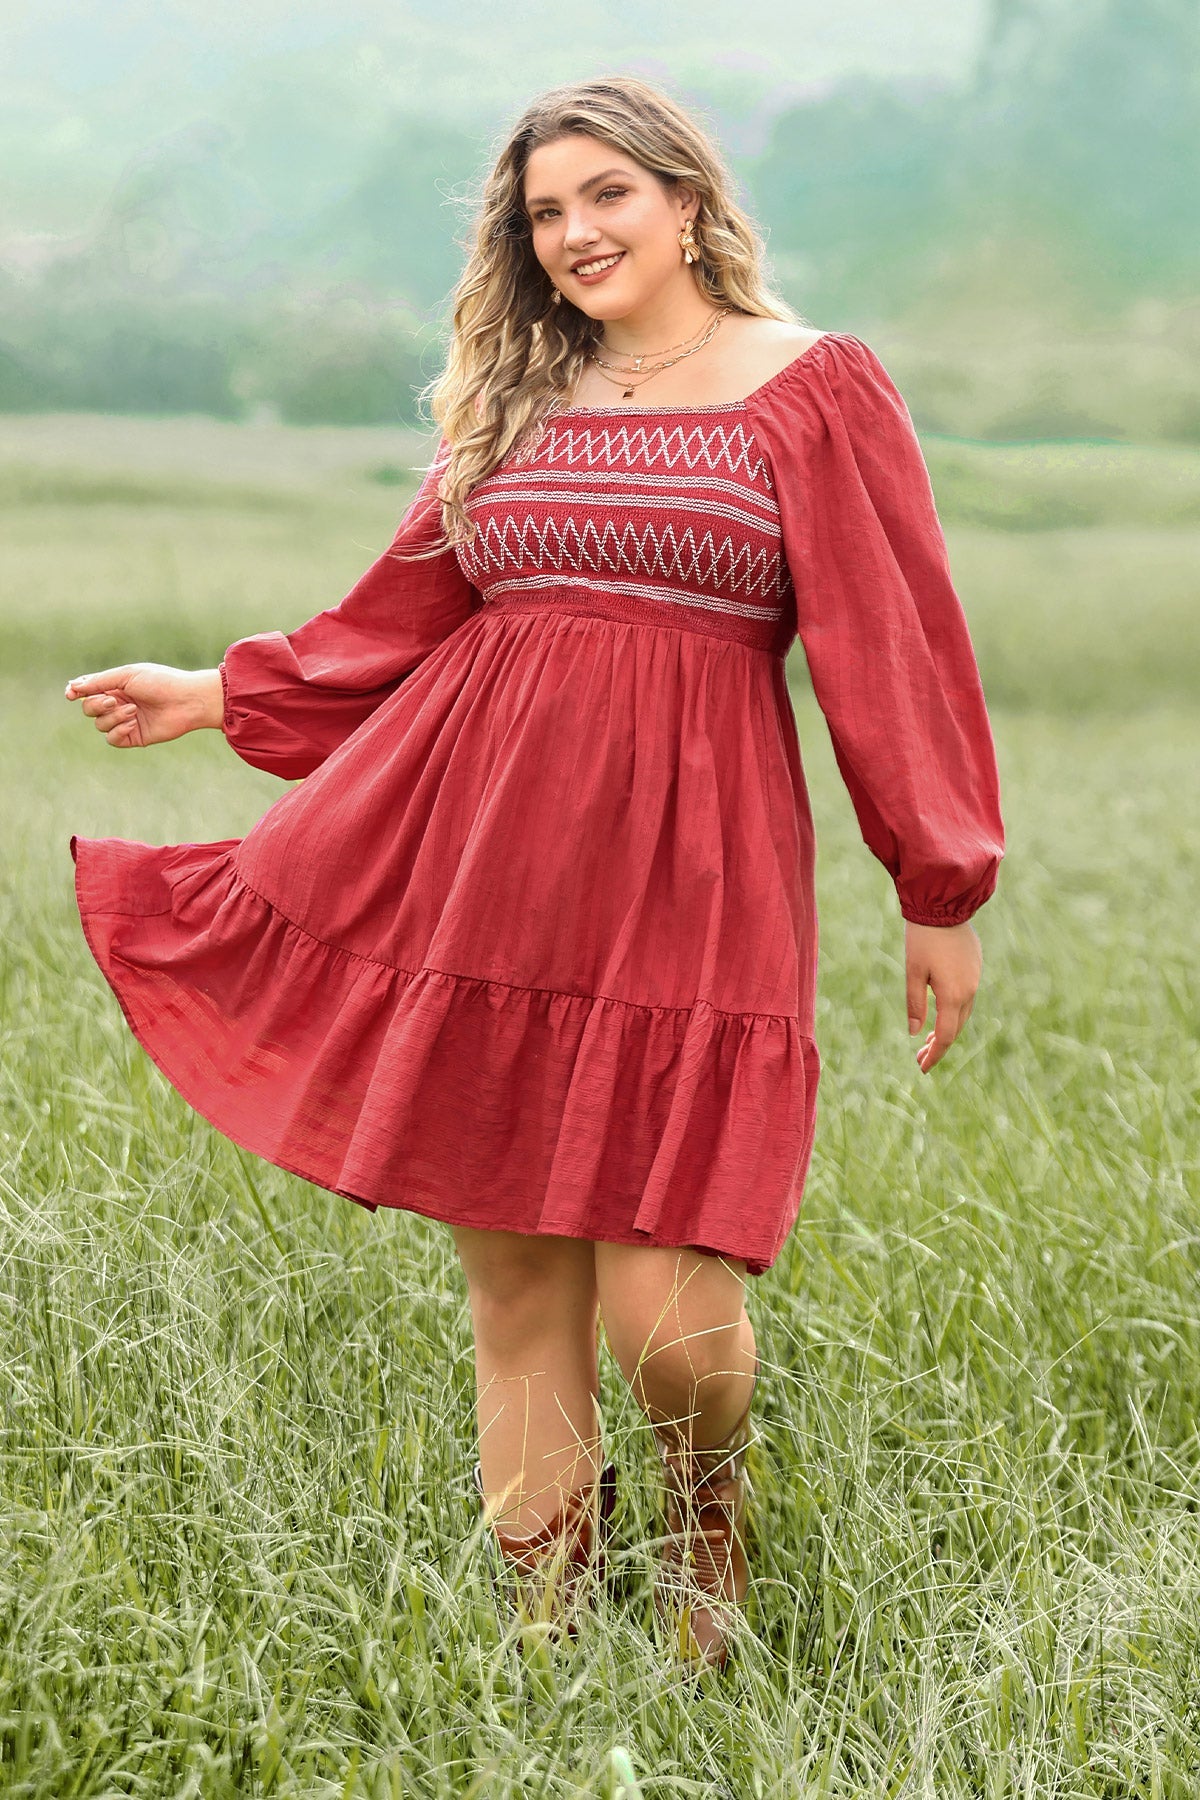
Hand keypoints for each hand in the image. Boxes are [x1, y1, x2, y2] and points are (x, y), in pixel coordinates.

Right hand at [64, 664, 222, 746]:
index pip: (87, 691)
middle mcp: (118, 703)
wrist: (186, 701)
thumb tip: (72, 687)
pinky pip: (111, 739)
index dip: (76, 692)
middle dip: (96, 705)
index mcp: (116, 686)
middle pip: (89, 709)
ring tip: (133, 711)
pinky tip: (133, 723)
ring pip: (99, 724)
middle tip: (115, 701)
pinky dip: (118, 731)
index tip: (70, 694)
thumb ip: (99, 682)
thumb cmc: (160, 682)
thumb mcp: (127, 676)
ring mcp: (125, 721)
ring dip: (113, 717)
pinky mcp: (134, 737)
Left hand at [904, 919, 981, 1073]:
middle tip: (919, 1058)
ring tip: (928, 1040)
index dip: (935, 1055)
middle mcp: (969, 990)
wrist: (945, 904)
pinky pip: (967, 998)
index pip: (946, 1036)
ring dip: (947, 1029)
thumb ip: (915, 1004)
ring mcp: (975, 978)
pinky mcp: (975, 967)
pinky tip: (941, 1013)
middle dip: (939, 1046)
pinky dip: (954, 1012)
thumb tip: (916, 1033)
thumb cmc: (923, 938)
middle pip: (956, 1028)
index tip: (922, 1068)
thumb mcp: (913, 972)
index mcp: (953, 995)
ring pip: (963, 1013)